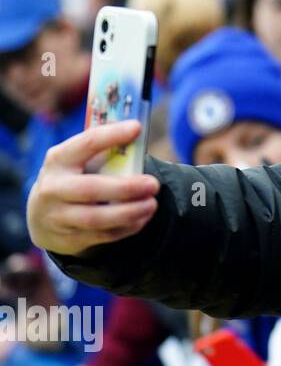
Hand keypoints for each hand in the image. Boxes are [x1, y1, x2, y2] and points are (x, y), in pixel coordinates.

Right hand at [27, 120, 159, 256]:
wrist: (42, 215)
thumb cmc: (72, 178)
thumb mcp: (77, 162)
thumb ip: (102, 153)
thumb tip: (138, 135)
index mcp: (58, 160)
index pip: (85, 144)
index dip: (111, 135)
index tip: (137, 128)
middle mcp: (53, 188)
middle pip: (90, 189)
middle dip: (125, 188)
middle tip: (153, 184)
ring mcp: (58, 216)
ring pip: (97, 218)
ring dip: (129, 212)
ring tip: (152, 204)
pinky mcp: (68, 238)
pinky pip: (102, 235)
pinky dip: (126, 228)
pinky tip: (142, 218)